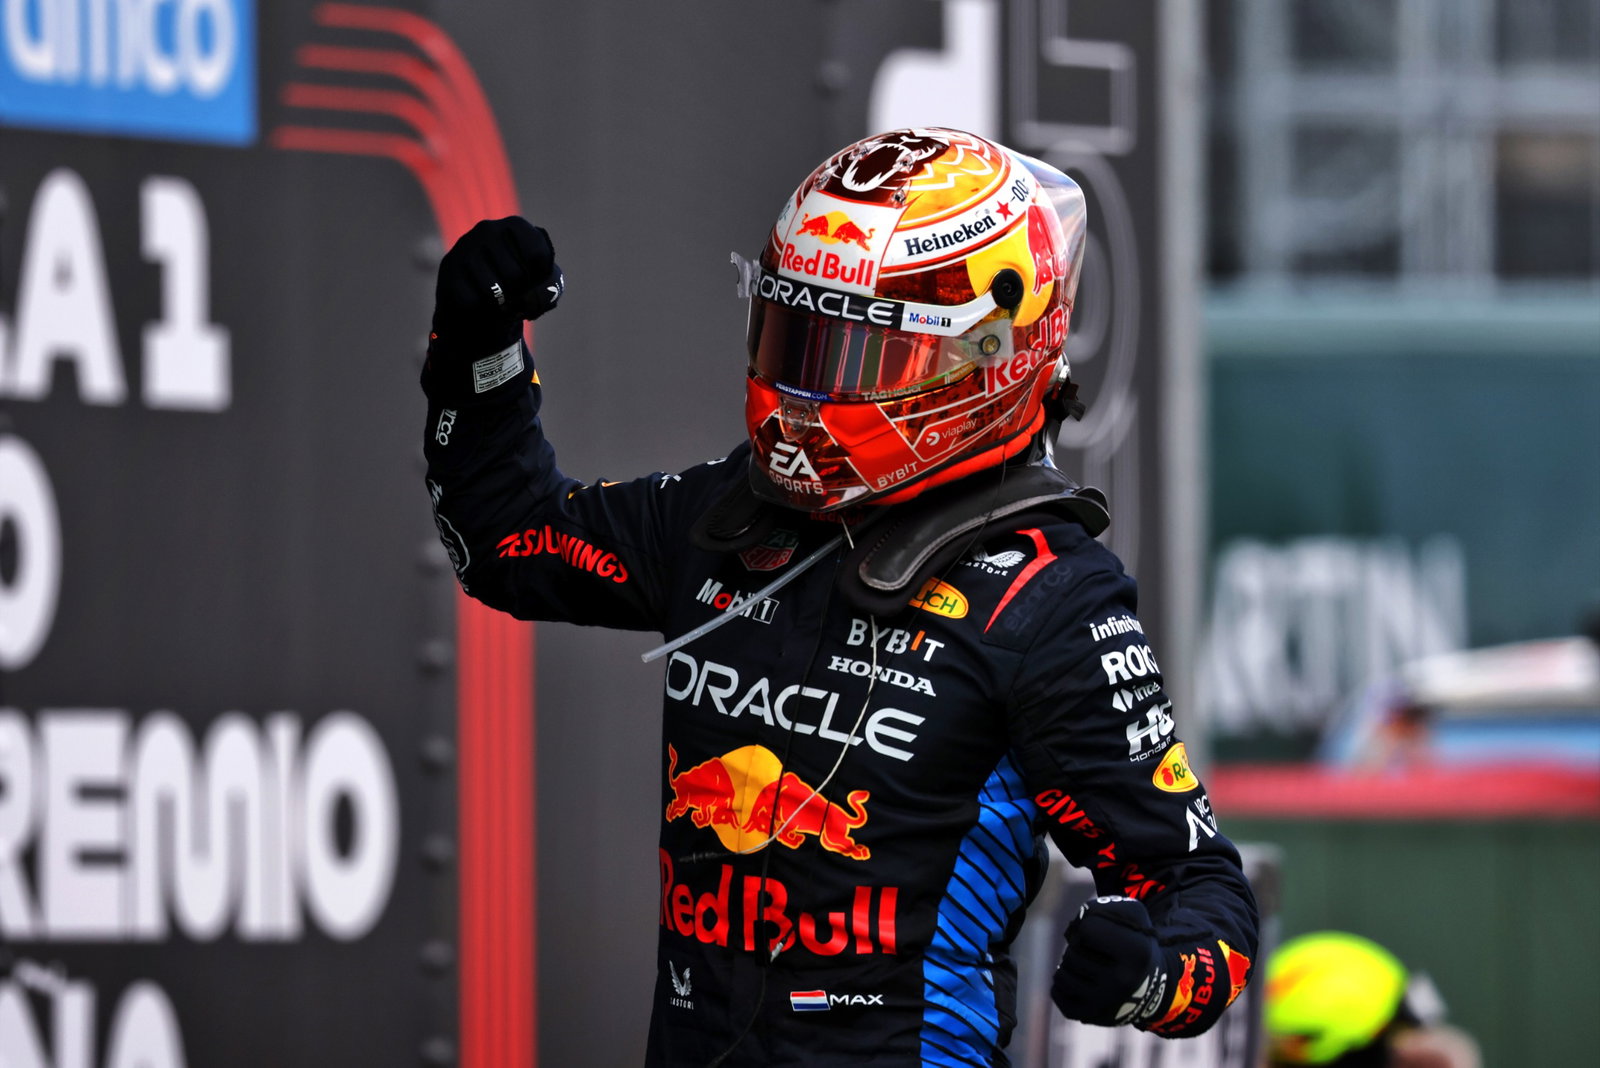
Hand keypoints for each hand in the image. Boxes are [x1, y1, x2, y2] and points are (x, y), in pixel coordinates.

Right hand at [431, 217, 563, 356]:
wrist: (480, 302)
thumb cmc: (518, 285)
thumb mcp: (542, 281)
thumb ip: (551, 285)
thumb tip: (531, 299)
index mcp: (516, 225)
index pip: (539, 256)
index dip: (540, 279)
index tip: (532, 279)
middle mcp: (488, 229)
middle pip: (516, 275)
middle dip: (519, 296)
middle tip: (514, 295)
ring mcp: (464, 247)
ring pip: (493, 291)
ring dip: (500, 305)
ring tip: (498, 299)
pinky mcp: (448, 268)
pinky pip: (472, 301)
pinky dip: (480, 309)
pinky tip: (479, 301)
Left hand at [1051, 895, 1165, 1026]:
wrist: (1148, 987)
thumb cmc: (1134, 943)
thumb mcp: (1130, 915)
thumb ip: (1100, 908)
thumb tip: (1074, 926)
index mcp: (1136, 952)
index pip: (1087, 928)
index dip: (1089, 926)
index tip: (1101, 933)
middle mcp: (1122, 981)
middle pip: (1072, 952)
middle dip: (1078, 947)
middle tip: (1094, 952)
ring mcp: (1105, 1003)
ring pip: (1061, 972)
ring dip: (1069, 964)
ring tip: (1086, 965)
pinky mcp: (1090, 1016)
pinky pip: (1056, 992)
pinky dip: (1061, 982)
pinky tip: (1076, 979)